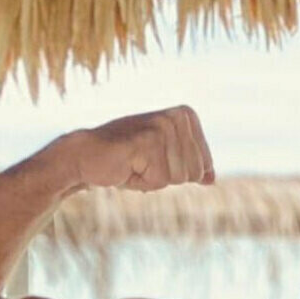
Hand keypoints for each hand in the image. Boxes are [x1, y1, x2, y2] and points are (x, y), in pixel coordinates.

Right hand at [70, 106, 214, 191]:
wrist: (87, 156)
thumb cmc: (126, 159)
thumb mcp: (165, 162)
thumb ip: (190, 166)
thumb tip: (212, 178)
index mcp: (186, 116)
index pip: (204, 166)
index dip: (178, 173)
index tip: (154, 160)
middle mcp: (177, 117)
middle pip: (194, 173)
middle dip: (167, 178)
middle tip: (142, 163)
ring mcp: (163, 127)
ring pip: (178, 178)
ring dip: (153, 180)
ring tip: (134, 163)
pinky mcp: (148, 141)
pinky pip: (159, 181)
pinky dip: (142, 182)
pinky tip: (127, 166)